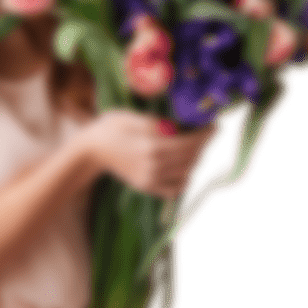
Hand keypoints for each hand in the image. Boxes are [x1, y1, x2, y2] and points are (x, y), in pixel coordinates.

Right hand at [74, 109, 217, 198]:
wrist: (90, 151)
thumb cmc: (108, 128)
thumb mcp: (127, 116)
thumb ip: (152, 122)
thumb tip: (175, 127)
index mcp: (149, 147)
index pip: (189, 143)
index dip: (206, 134)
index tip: (217, 125)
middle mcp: (153, 166)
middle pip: (191, 158)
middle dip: (207, 146)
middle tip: (217, 134)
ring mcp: (150, 179)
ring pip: (188, 175)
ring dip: (201, 162)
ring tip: (207, 148)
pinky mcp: (147, 187)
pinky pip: (176, 190)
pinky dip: (189, 181)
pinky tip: (194, 169)